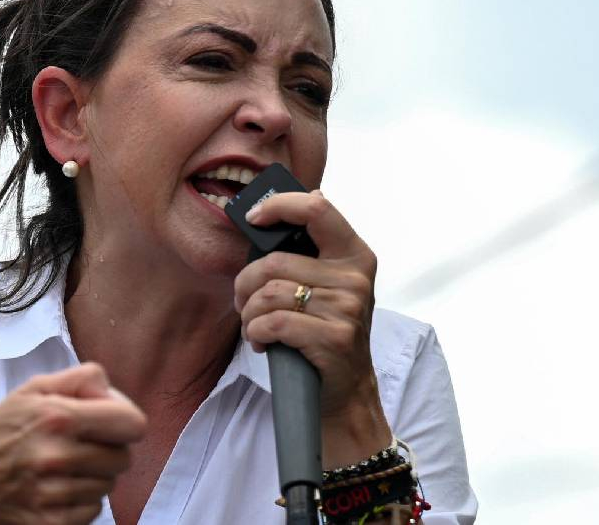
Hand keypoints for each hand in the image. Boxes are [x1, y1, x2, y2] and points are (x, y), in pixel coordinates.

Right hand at [0, 362, 146, 523]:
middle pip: (123, 458)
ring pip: (108, 487)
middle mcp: (56, 456)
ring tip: (62, 468)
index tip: (110, 423)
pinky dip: (79, 501)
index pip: (132, 425)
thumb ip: (80, 379)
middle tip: (81, 446)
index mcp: (57, 417)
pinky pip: (91, 511)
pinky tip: (54, 489)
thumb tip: (111, 391)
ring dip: (92, 477)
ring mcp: (51, 495)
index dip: (125, 421)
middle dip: (108, 450)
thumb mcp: (33, 389)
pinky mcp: (47, 523)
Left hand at [233, 190, 390, 465]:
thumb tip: (275, 213)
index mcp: (354, 254)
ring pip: (268, 294)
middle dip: (245, 284)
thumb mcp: (328, 287)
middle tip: (243, 302)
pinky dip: (255, 332)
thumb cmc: (327, 333)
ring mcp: (348, 308)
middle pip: (274, 261)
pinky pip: (272, 322)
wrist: (347, 391)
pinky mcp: (334, 337)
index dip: (280, 206)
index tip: (255, 218)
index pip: (317, 208)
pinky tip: (261, 342)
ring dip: (248, 314)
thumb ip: (308, 253)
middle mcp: (355, 277)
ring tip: (254, 326)